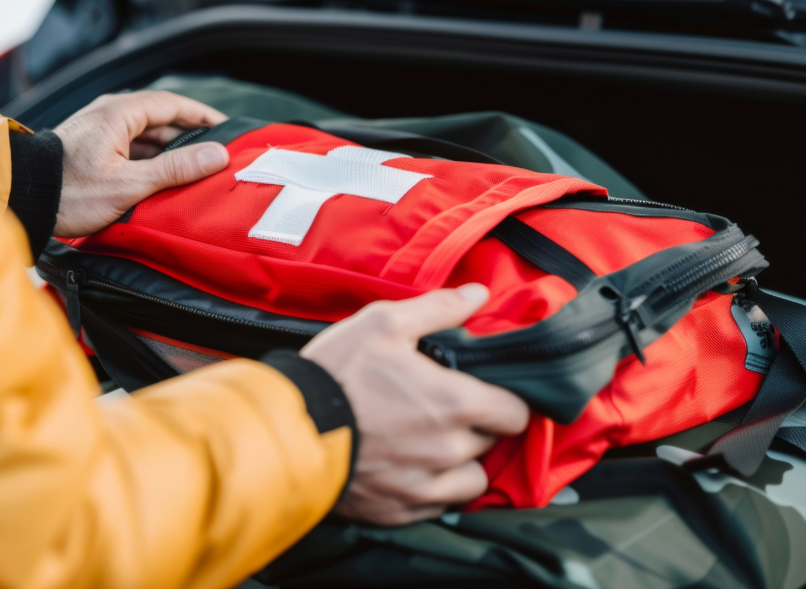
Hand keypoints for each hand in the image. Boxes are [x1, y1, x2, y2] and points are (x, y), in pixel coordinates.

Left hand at [52, 91, 229, 237]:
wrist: (21, 199)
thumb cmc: (68, 192)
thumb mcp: (128, 184)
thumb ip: (174, 168)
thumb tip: (216, 155)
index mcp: (119, 113)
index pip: (173, 104)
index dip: (203, 116)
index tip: (228, 128)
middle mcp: (109, 113)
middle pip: (160, 117)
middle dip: (190, 134)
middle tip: (216, 151)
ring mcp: (98, 129)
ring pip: (145, 133)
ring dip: (169, 148)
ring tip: (194, 167)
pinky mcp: (90, 146)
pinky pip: (130, 145)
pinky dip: (150, 157)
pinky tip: (161, 176)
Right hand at [300, 285, 529, 525]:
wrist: (288, 430)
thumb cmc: (337, 373)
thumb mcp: (383, 323)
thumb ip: (439, 309)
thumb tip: (479, 294)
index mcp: (455, 403)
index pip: (516, 413)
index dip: (506, 400)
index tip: (487, 393)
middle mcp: (449, 451)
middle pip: (491, 444)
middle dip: (476, 427)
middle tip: (446, 409)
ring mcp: (425, 487)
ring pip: (470, 480)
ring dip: (460, 463)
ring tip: (432, 443)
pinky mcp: (400, 512)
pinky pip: (437, 506)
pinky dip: (430, 489)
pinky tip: (407, 467)